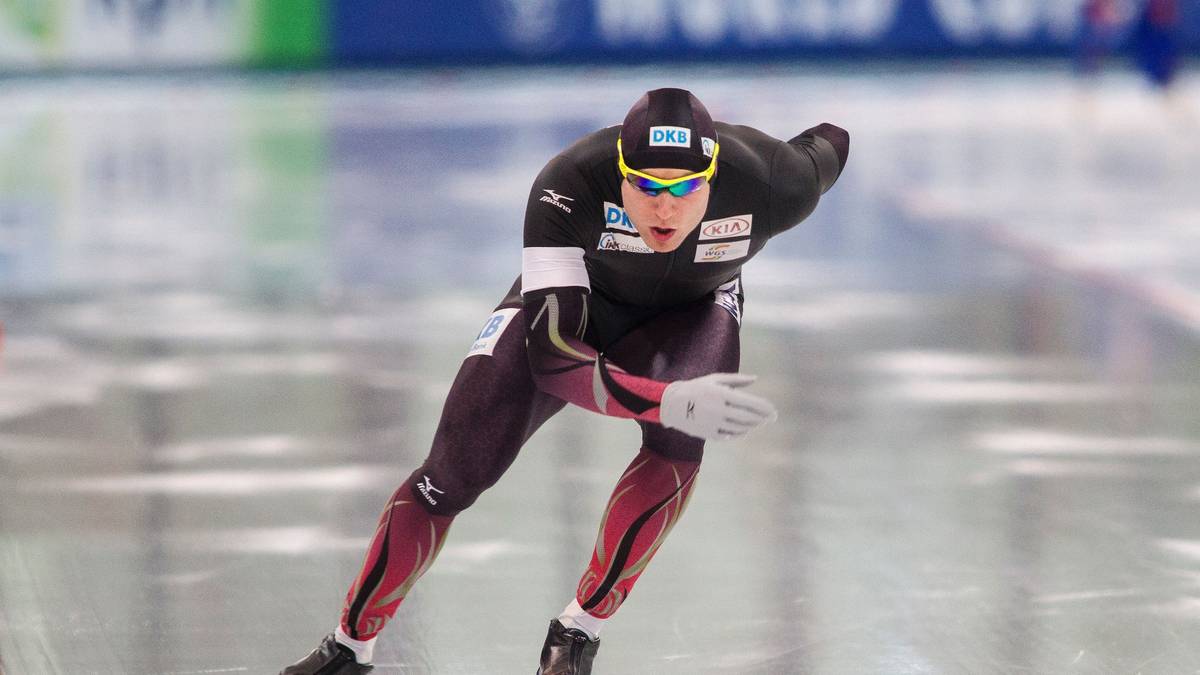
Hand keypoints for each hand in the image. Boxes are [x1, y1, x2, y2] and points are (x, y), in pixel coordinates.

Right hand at [659, 373, 777, 440]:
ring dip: (753, 426)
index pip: (749, 402)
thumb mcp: (714, 379)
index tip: (773, 410)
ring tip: (759, 423)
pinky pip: (729, 436)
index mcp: (722, 394)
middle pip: (747, 417)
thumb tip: (755, 378)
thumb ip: (736, 380)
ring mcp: (714, 424)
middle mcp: (719, 410)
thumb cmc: (695, 389)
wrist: (671, 405)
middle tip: (772, 418)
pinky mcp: (709, 434)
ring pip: (740, 428)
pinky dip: (739, 433)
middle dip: (763, 418)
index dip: (764, 407)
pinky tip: (744, 430)